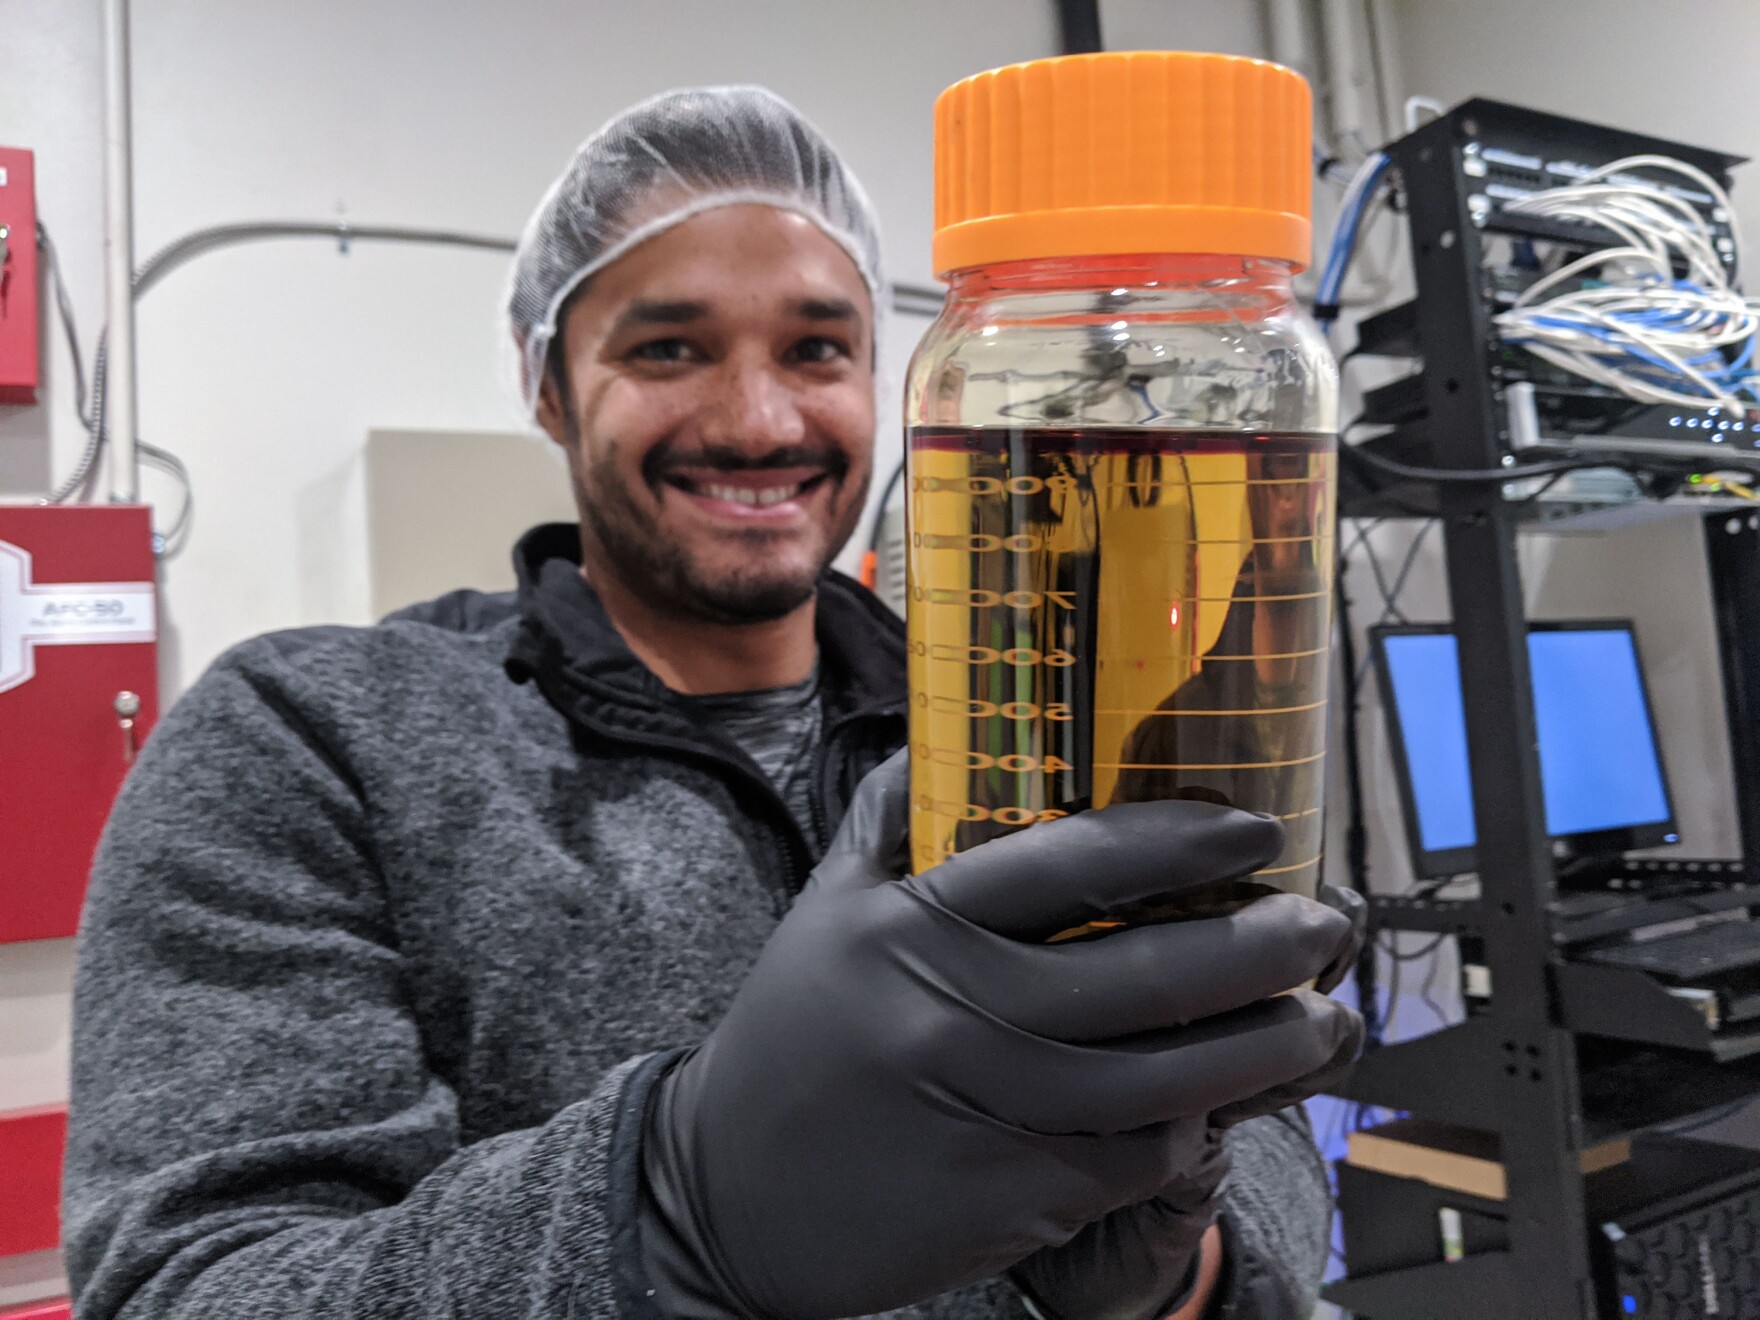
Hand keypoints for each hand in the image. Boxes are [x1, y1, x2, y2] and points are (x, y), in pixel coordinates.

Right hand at [638, 752, 1363, 1319]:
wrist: (724, 1197)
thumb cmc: (786, 1043)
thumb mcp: (821, 914)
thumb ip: (885, 822)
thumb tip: (939, 738)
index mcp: (911, 926)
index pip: (1067, 863)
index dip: (1177, 838)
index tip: (1253, 826)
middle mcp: (955, 1014)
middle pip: (1146, 973)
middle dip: (1261, 946)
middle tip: (1324, 921)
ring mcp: (990, 1112)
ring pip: (1164, 1079)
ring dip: (1262, 1046)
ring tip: (1321, 1015)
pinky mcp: (1013, 1198)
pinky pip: (1136, 1158)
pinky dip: (1194, 1128)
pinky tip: (1225, 1100)